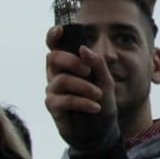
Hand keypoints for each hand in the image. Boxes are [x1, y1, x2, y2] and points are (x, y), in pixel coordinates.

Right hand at [45, 25, 116, 148]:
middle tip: (88, 72)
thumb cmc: (101, 100)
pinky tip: (95, 107)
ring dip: (83, 87)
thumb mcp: (106, 80)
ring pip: (61, 80)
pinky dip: (81, 102)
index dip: (52, 36)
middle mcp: (56, 73)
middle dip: (72, 62)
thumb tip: (83, 49)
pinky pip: (63, 99)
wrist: (102, 127)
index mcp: (68, 63)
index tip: (60, 31)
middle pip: (53, 57)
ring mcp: (53, 89)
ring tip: (99, 95)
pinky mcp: (53, 106)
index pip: (54, 45)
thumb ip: (98, 63)